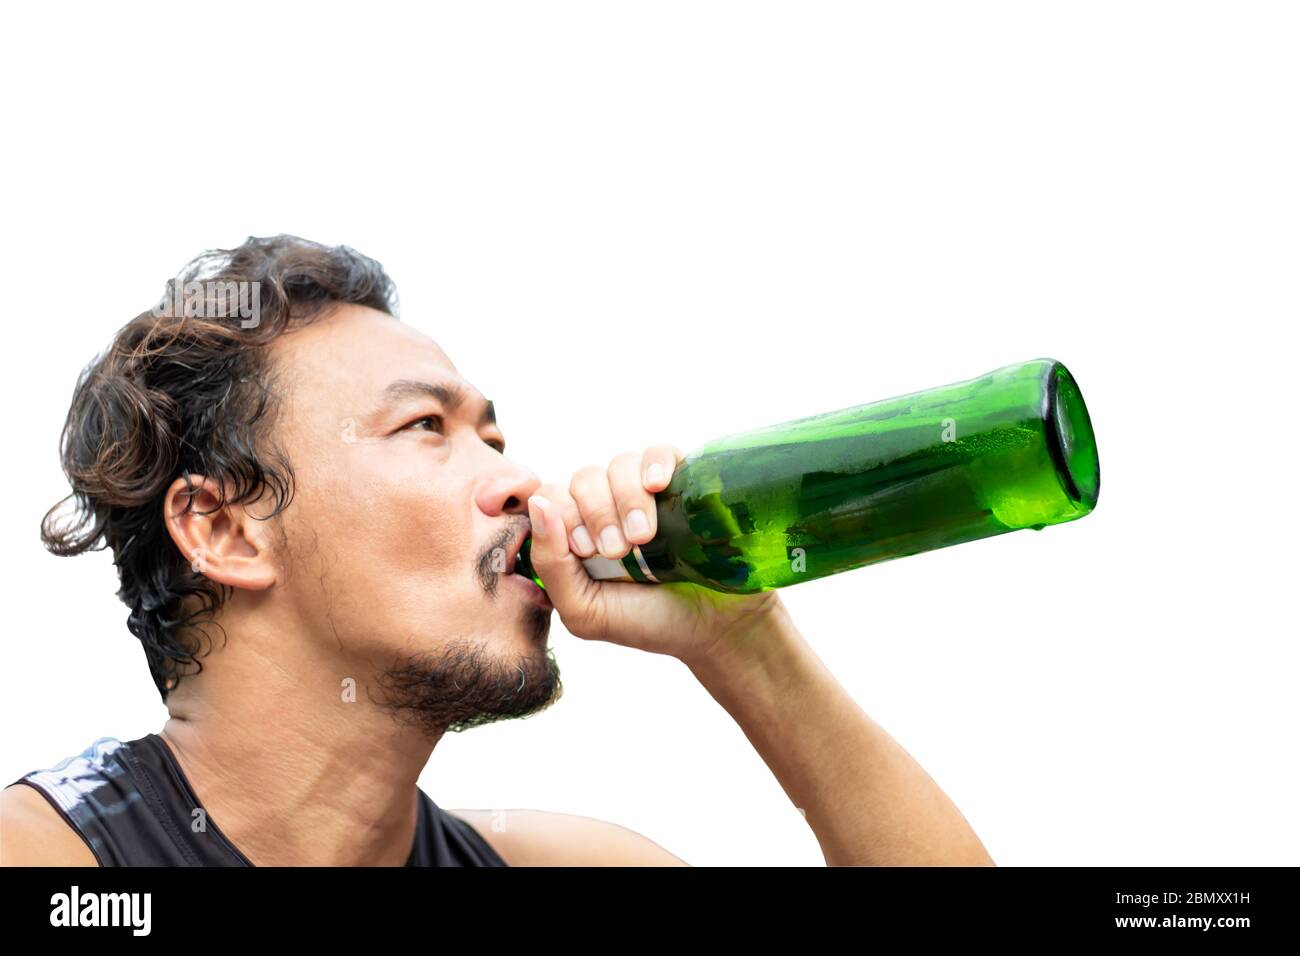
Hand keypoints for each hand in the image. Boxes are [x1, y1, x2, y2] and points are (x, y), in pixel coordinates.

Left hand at [525, 444, 783, 665]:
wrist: (716, 628)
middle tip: (619, 551)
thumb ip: (550, 564)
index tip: (588, 552)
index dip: (564, 516)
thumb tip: (536, 503)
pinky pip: (658, 452)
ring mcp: (646, 493)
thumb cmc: (647, 622)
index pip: (552, 497)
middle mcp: (608, 507)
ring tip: (645, 538)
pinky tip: (660, 487)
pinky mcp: (683, 482)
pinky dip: (654, 464)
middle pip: (584, 478)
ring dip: (627, 500)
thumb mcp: (585, 611)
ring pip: (619, 465)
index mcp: (579, 533)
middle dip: (598, 514)